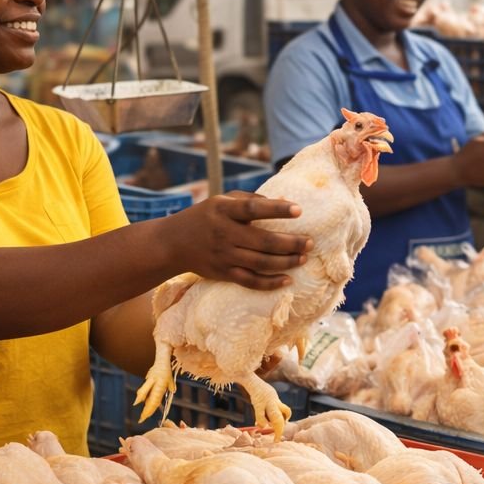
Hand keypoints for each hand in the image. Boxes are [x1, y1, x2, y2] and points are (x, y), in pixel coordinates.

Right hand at [166, 192, 310, 290]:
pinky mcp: (223, 273)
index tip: (298, 210)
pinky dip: (270, 283)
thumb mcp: (222, 201)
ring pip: (260, 263)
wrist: (173, 243)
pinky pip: (250, 281)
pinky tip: (287, 280)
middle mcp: (224, 234)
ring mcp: (224, 256)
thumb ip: (250, 200)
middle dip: (291, 243)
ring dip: (286, 262)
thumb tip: (285, 202)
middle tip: (310, 242)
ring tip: (303, 257)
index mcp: (223, 211)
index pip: (253, 209)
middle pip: (263, 241)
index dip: (276, 209)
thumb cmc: (205, 217)